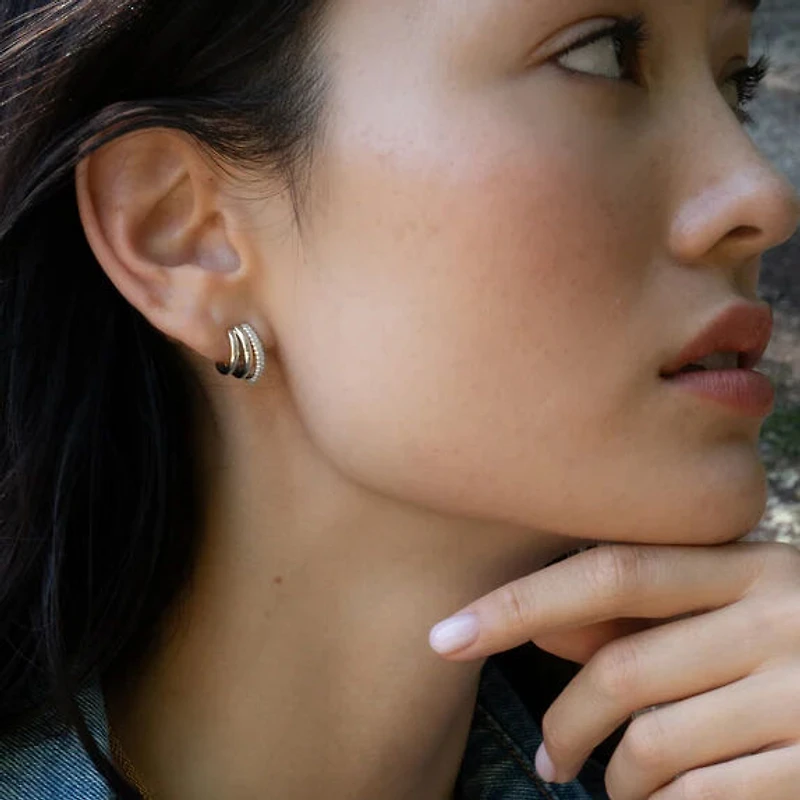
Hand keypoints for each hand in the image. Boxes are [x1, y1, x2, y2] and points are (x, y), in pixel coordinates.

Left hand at [428, 542, 799, 798]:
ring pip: (658, 745)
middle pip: (624, 669)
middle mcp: (778, 617)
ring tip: (609, 784)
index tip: (445, 635)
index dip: (518, 603)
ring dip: (615, 777)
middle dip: (566, 721)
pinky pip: (709, 795)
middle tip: (550, 757)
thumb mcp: (738, 602)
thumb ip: (646, 610)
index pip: (609, 572)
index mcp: (747, 565)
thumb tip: (547, 630)